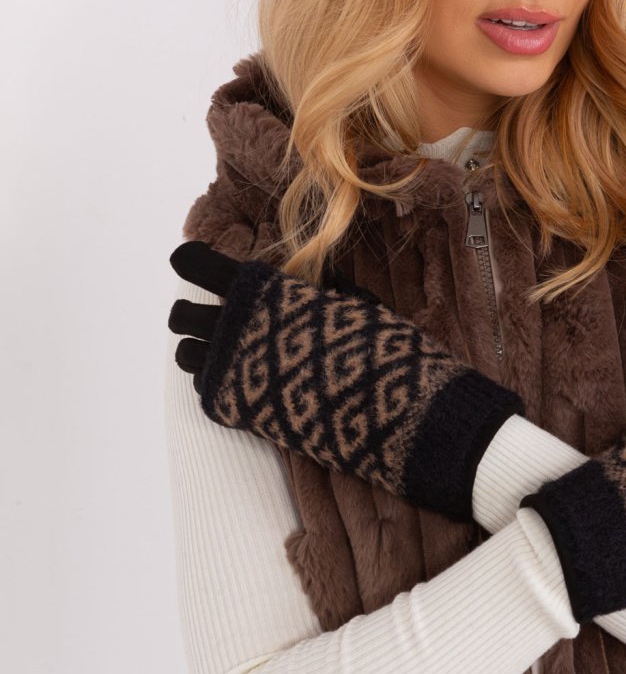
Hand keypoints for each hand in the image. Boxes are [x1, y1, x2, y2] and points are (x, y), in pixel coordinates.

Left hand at [167, 239, 525, 522]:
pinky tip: (244, 385)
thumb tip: (314, 281)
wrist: (394, 412)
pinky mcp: (241, 411)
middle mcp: (241, 328)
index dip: (192, 261)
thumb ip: (319, 295)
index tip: (190, 260)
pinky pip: (206, 392)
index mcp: (266, 292)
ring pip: (186, 354)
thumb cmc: (385, 351)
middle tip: (216, 319)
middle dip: (193, 315)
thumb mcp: (356, 308)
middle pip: (183, 315)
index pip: (202, 267)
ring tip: (227, 355)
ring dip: (202, 351)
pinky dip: (218, 386)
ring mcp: (237, 372)